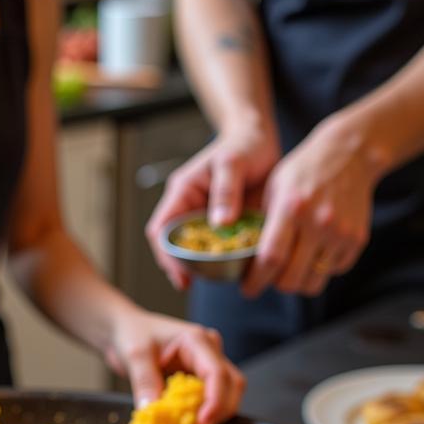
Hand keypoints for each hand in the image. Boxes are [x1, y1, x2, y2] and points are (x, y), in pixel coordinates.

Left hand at [104, 306, 245, 423]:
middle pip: (231, 384)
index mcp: (196, 340)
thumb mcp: (135, 355)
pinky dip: (203, 413)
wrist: (124, 329)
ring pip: (226, 393)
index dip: (215, 401)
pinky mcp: (198, 377)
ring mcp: (206, 364)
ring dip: (214, 414)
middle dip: (220, 411)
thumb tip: (152, 411)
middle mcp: (208, 351)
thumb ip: (145, 382)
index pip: (217, 372)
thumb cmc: (132, 333)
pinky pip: (210, 398)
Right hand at [146, 125, 279, 290]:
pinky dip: (225, 262)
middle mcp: (190, 210)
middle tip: (194, 283)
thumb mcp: (234, 161)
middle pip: (175, 247)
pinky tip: (235, 272)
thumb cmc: (244, 143)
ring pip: (197, 252)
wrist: (262, 139)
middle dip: (182, 268)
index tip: (180, 272)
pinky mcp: (226, 227)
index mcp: (182, 194)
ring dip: (203, 268)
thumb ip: (226, 190)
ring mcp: (207, 220)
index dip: (166, 254)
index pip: (161, 230)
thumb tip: (219, 224)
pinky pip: (220, 250)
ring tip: (216, 280)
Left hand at [242, 115, 383, 297]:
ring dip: (297, 283)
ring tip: (288, 271)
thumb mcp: (273, 189)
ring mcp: (340, 233)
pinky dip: (319, 271)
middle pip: (291, 279)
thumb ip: (262, 224)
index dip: (255, 281)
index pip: (270, 259)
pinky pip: (333, 272)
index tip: (247, 289)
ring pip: (312, 283)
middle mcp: (318, 223)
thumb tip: (245, 259)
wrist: (350, 155)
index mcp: (291, 208)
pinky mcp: (357, 239)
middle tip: (267, 279)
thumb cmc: (303, 171)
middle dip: (274, 285)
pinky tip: (311, 256)